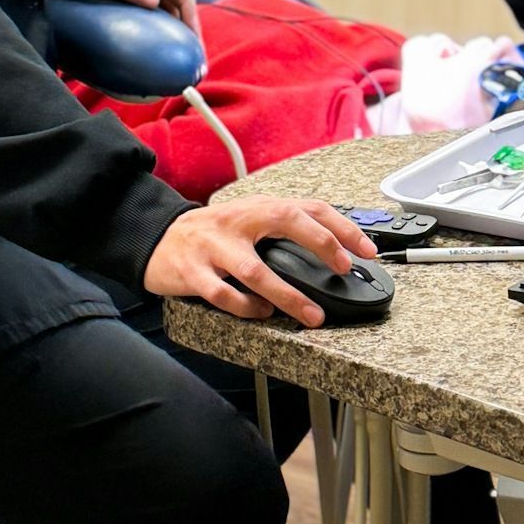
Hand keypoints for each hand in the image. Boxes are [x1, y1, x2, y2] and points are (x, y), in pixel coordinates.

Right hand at [143, 197, 378, 328]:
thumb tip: (333, 252)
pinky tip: (261, 314)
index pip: (308, 207)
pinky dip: (246, 308)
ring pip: (256, 270)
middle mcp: (238, 221)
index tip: (366, 250)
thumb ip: (282, 231)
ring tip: (311, 315)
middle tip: (343, 270)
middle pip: (286, 220)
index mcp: (258, 207)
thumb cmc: (212, 234)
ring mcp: (214, 245)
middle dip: (321, 243)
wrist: (156, 238)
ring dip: (287, 296)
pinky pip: (223, 294)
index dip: (341, 226)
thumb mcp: (248, 222)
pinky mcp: (192, 271)